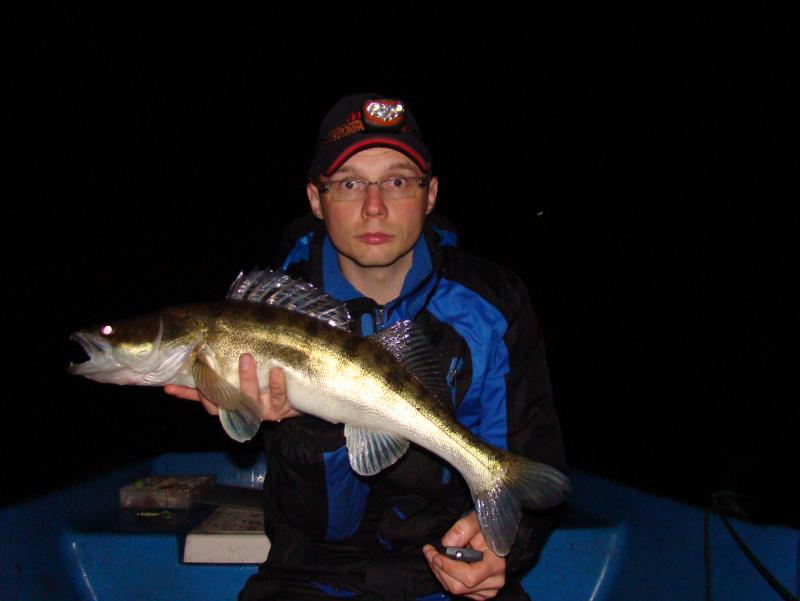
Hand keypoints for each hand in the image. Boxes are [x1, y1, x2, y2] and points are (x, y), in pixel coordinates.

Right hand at [164, 353, 300, 420]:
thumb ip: (212, 381)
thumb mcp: (236, 385)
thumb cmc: (262, 388)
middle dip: (216, 383)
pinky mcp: (281, 408)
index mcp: (230, 407)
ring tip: (246, 357)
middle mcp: (243, 412)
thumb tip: (180, 370)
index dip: (190, 393)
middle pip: (225, 401)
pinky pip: (278, 396)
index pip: (205, 402)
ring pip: (250, 399)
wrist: (299, 400)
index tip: (178, 378)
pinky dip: (276, 384)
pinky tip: (275, 370)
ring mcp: (262, 411)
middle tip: (208, 358)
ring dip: (246, 378)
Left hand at [422, 512, 505, 599]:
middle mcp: (494, 581)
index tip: (435, 554)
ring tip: (434, 556)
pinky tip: (443, 564)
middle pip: (459, 586)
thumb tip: (448, 543)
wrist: (489, 536)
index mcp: (495, 564)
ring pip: (455, 590)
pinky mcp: (479, 593)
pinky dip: (445, 578)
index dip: (449, 567)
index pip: (470, 576)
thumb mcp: (474, 521)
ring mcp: (487, 590)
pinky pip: (457, 591)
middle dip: (439, 569)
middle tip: (429, 553)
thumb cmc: (482, 529)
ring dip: (440, 573)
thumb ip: (463, 528)